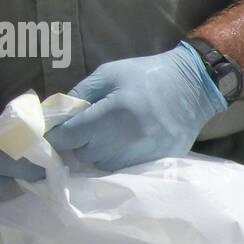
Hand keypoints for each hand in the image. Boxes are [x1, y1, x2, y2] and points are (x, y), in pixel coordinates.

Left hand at [46, 42, 227, 170]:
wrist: (192, 86)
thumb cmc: (145, 75)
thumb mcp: (108, 74)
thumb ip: (80, 94)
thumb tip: (58, 115)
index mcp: (115, 113)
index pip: (72, 136)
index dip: (57, 135)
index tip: (52, 131)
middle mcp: (129, 139)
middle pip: (84, 153)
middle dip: (77, 141)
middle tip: (81, 127)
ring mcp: (144, 155)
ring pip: (101, 165)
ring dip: (95, 152)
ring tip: (103, 133)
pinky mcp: (156, 163)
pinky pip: (122, 169)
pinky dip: (114, 159)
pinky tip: (119, 143)